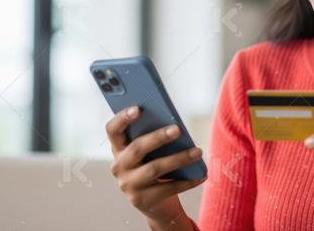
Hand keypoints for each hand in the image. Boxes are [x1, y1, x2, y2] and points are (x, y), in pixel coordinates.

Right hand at [106, 105, 205, 229]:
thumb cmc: (154, 168)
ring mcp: (128, 185)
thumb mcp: (149, 154)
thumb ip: (153, 139)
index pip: (112, 130)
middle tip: (178, 129)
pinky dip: (187, 181)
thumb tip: (173, 125)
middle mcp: (119, 167)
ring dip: (179, 158)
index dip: (122, 118)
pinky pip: (167, 188)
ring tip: (197, 151)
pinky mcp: (142, 200)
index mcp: (118, 149)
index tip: (138, 108)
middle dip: (158, 137)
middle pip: (137, 148)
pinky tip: (201, 175)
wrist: (155, 205)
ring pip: (154, 168)